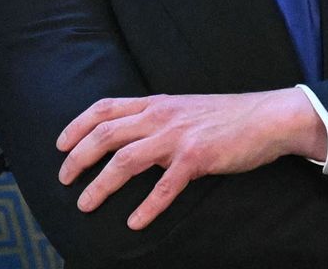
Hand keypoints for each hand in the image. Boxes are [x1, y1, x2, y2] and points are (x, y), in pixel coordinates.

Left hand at [56, 89, 325, 229]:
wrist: (267, 118)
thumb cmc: (227, 117)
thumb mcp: (185, 108)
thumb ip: (158, 118)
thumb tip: (131, 136)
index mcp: (157, 103)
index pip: (104, 108)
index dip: (77, 126)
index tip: (60, 146)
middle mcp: (162, 116)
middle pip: (105, 134)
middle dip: (78, 158)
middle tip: (64, 180)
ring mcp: (178, 136)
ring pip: (125, 160)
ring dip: (101, 185)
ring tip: (85, 205)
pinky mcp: (197, 158)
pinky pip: (164, 186)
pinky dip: (147, 206)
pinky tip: (135, 223)